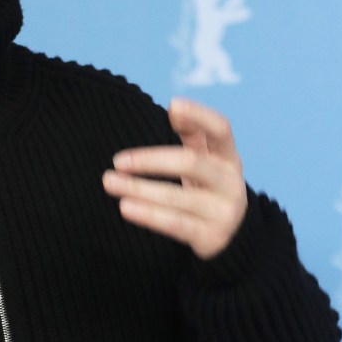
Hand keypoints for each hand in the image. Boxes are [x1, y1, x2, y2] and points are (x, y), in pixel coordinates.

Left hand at [102, 97, 247, 259]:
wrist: (231, 235)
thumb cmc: (208, 187)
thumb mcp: (206, 159)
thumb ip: (192, 133)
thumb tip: (175, 106)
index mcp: (229, 158)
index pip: (221, 130)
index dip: (200, 116)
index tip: (173, 104)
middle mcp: (230, 183)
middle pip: (191, 163)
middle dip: (151, 160)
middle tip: (117, 161)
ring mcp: (223, 212)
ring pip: (177, 198)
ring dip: (140, 189)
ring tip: (110, 183)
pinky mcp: (211, 237)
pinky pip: (176, 224)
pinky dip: (149, 215)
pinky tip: (126, 207)